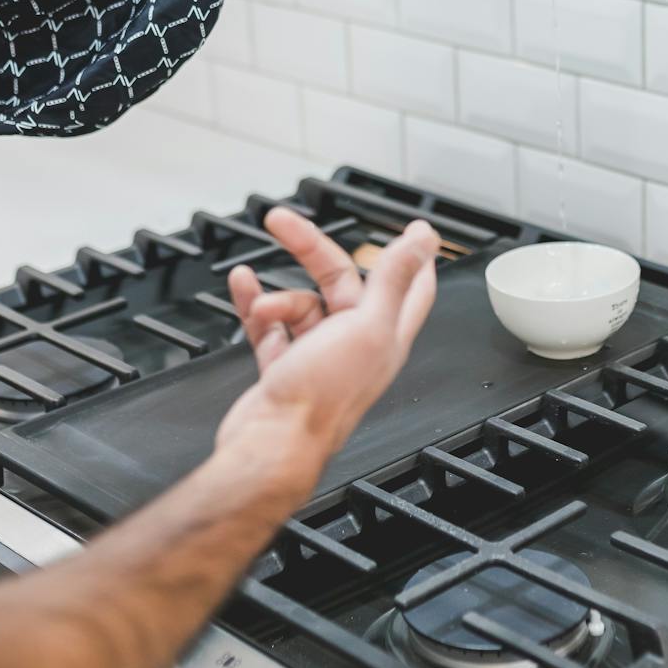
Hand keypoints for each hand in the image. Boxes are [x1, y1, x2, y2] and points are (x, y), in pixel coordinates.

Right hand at [215, 210, 437, 489]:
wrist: (271, 445)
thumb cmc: (321, 398)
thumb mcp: (366, 325)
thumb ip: (394, 277)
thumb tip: (424, 239)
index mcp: (385, 335)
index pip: (411, 287)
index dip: (414, 256)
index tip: (413, 229)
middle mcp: (356, 344)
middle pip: (340, 282)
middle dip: (310, 250)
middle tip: (281, 223)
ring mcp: (317, 357)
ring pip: (300, 305)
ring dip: (275, 297)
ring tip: (260, 304)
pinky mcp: (284, 369)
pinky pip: (270, 325)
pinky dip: (254, 303)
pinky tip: (243, 284)